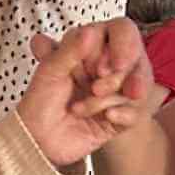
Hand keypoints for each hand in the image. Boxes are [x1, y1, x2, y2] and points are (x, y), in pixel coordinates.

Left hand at [17, 19, 153, 168]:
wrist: (37, 142)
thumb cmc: (38, 103)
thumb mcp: (49, 72)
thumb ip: (69, 50)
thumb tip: (89, 32)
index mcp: (90, 47)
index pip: (122, 31)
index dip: (120, 46)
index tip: (103, 66)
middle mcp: (107, 66)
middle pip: (135, 59)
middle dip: (115, 77)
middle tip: (95, 88)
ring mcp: (116, 91)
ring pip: (136, 87)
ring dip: (108, 99)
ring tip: (80, 109)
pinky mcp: (121, 116)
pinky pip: (137, 112)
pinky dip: (122, 115)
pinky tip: (107, 117)